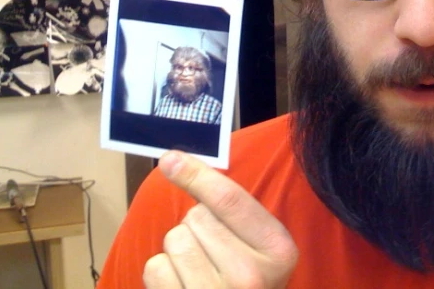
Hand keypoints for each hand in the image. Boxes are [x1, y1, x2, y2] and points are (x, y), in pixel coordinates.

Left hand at [143, 151, 298, 287]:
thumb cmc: (249, 281)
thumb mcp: (260, 246)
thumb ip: (231, 207)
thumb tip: (174, 160)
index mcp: (278, 251)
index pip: (230, 201)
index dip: (197, 175)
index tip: (171, 158)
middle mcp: (252, 276)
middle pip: (196, 218)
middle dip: (197, 227)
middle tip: (214, 252)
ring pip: (173, 240)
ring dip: (178, 249)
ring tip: (199, 270)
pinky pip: (155, 267)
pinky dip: (162, 272)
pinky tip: (182, 285)